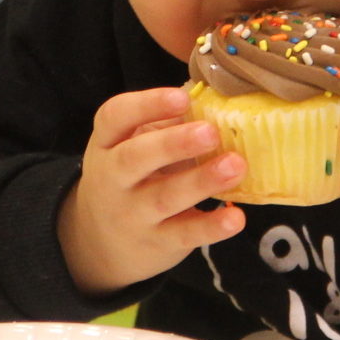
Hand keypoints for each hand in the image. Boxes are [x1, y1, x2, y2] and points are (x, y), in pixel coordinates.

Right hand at [58, 86, 247, 296]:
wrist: (103, 242)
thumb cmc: (131, 176)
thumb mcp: (131, 145)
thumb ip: (164, 123)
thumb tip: (214, 97)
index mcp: (107, 142)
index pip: (115, 117)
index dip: (146, 105)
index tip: (182, 99)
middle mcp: (112, 177)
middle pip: (135, 158)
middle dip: (174, 144)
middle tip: (211, 132)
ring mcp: (132, 214)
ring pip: (164, 197)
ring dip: (201, 181)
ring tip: (236, 165)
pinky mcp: (156, 242)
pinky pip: (184, 234)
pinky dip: (211, 227)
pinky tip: (235, 217)